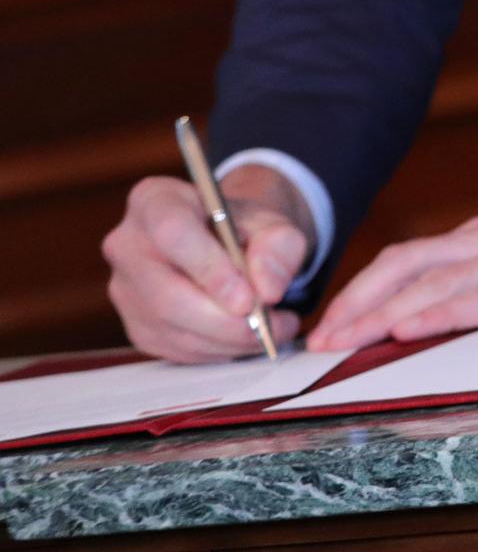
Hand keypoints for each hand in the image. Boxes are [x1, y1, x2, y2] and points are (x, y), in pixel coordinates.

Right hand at [103, 162, 311, 361]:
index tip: (249, 299)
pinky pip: (173, 349)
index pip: (173, 234)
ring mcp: (125, 289)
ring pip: (171, 328)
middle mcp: (127, 244)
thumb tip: (267, 290)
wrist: (228, 244)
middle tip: (271, 326)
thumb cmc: (245, 229)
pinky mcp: (136, 325)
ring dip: (227, 340)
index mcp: (155, 200)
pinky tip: (245, 339)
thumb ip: (279, 247)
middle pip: (166, 294)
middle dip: (225, 320)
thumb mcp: (273, 223)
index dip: (210, 270)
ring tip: (272, 331)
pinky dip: (216, 351)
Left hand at [307, 161, 477, 353]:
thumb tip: (458, 314)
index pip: (410, 259)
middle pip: (402, 267)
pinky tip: (406, 331)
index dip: (363, 290)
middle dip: (353, 304)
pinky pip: (477, 299)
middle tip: (316, 341)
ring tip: (340, 344)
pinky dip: (434, 314)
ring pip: (429, 284)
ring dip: (377, 315)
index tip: (331, 322)